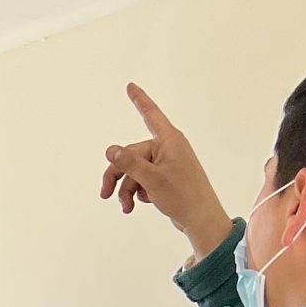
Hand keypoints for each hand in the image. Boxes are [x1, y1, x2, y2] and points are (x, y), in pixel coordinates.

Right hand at [99, 84, 234, 255]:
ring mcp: (167, 164)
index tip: (131, 86)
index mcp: (169, 141)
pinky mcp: (166, 178)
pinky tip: (140, 203)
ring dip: (126, 189)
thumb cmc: (183, 196)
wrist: (200, 220)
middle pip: (131, 154)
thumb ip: (129, 163)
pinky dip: (137, 192)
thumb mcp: (151, 180)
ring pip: (135, 170)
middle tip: (105, 194)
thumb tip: (110, 150)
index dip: (139, 100)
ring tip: (126, 207)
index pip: (150, 115)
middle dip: (118, 176)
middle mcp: (168, 149)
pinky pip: (143, 179)